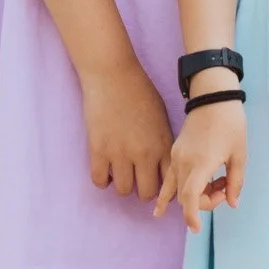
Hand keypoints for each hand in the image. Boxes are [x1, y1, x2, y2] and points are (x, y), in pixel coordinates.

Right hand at [79, 63, 173, 199]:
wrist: (113, 75)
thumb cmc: (140, 92)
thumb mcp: (162, 117)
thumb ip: (163, 143)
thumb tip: (163, 167)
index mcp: (163, 144)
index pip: (170, 182)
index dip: (165, 187)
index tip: (159, 183)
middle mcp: (143, 153)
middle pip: (147, 193)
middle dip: (144, 189)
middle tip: (139, 178)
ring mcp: (119, 153)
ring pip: (124, 191)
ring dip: (123, 183)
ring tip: (121, 170)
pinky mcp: (98, 150)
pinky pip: (100, 181)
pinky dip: (103, 179)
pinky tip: (106, 166)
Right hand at [155, 100, 246, 229]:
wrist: (213, 95)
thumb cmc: (231, 123)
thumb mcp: (239, 153)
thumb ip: (236, 181)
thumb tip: (232, 203)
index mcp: (201, 163)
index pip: (190, 197)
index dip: (192, 215)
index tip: (197, 229)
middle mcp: (183, 162)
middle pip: (186, 197)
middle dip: (205, 201)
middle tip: (225, 187)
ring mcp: (176, 157)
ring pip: (177, 189)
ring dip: (194, 195)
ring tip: (214, 184)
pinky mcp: (174, 151)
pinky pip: (168, 178)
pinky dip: (166, 194)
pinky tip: (159, 209)